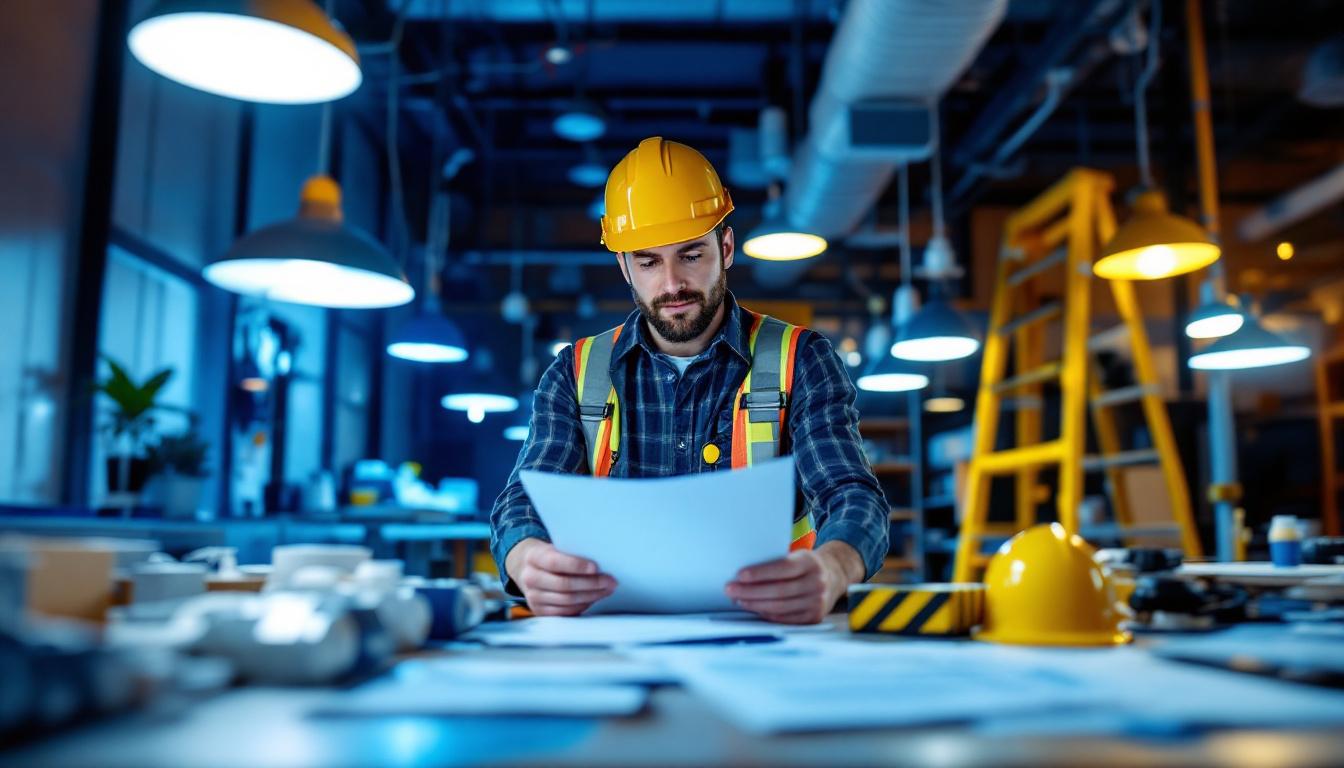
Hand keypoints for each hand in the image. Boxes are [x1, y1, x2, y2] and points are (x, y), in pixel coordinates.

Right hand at [505, 538, 616, 615]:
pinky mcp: (539, 610)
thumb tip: (601, 561)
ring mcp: (533, 596)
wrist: (527, 568)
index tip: (596, 567)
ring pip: (567, 600)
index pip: (554, 562)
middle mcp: (530, 578)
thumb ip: (571, 553)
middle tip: (610, 581)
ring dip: (591, 596)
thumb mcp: (554, 547)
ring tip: (606, 590)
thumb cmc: (549, 555)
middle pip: (564, 585)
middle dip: (591, 584)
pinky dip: (582, 606)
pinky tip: (593, 598)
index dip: (576, 565)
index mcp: (533, 557)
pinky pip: (565, 612)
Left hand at [725, 542, 863, 623]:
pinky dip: (766, 614)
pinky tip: (754, 608)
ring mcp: (817, 602)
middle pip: (778, 590)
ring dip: (755, 604)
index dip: (760, 573)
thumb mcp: (797, 556)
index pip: (782, 568)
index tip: (739, 575)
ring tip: (738, 599)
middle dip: (751, 591)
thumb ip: (777, 563)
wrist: (834, 576)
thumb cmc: (806, 565)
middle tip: (730, 589)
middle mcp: (817, 583)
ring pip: (780, 607)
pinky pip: (785, 618)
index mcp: (810, 562)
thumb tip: (744, 573)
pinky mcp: (814, 617)